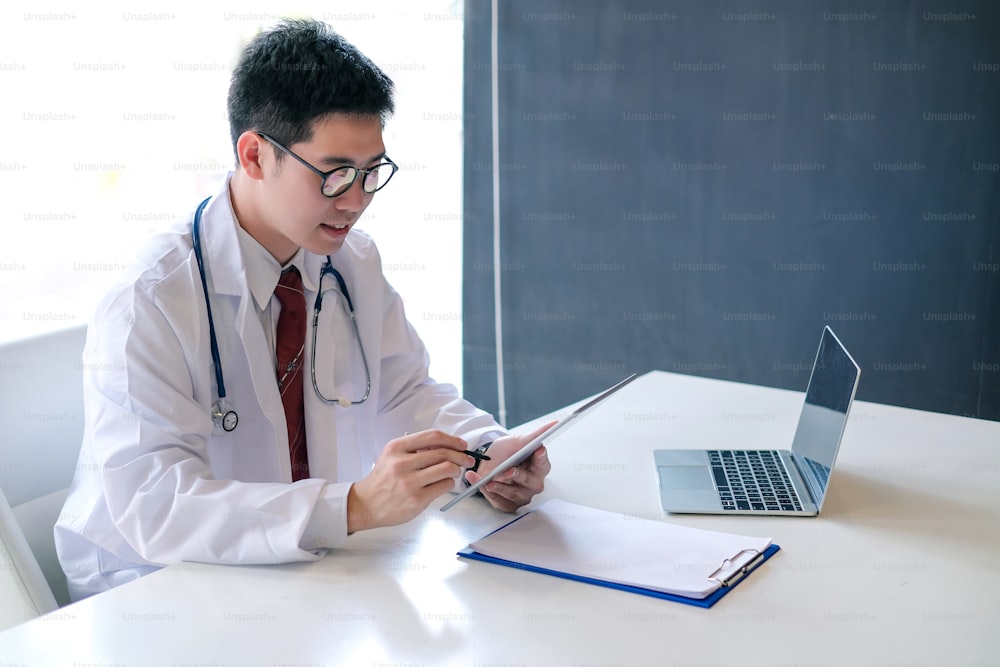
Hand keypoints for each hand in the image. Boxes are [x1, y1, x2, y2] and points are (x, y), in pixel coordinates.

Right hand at [348, 430, 474, 531]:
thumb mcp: (392, 456)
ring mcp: (410, 482)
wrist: (365, 504)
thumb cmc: (382, 480)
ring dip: (456, 470)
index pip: (432, 436)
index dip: (452, 439)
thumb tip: (446, 445)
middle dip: (460, 455)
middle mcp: (402, 463)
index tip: (461, 444)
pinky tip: (443, 484)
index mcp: (396, 448)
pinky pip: (444, 486)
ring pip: (447, 469)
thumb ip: (415, 449)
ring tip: (453, 472)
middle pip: (443, 453)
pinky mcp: (417, 499)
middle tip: (467, 459)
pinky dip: (449, 483)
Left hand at [465, 421, 555, 512]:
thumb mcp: (518, 441)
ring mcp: (523, 495)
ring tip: (488, 481)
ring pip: (514, 493)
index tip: (538, 450)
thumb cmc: (508, 454)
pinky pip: (500, 501)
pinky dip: (489, 493)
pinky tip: (480, 485)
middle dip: (517, 475)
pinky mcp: (510, 504)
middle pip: (529, 481)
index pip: (543, 462)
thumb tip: (554, 423)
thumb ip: (536, 434)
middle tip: (508, 470)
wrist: (489, 464)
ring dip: (500, 487)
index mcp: (540, 466)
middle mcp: (534, 483)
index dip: (541, 457)